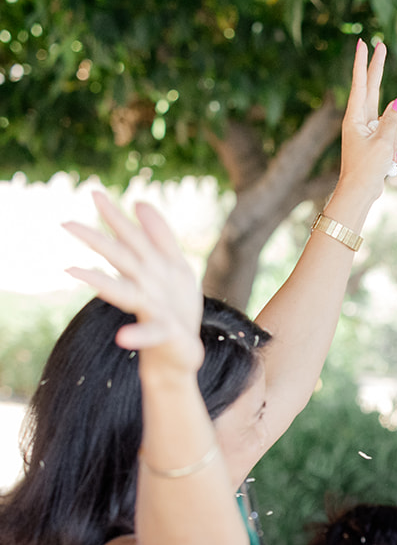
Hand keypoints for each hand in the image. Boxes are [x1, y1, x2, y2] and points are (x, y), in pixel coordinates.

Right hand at [63, 193, 201, 369]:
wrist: (181, 351)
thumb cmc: (174, 307)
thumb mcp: (174, 266)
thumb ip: (159, 236)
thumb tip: (138, 202)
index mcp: (149, 269)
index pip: (131, 239)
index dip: (115, 217)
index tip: (95, 193)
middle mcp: (144, 286)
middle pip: (120, 260)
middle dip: (96, 241)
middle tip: (66, 224)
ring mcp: (151, 309)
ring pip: (124, 293)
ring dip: (99, 283)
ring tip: (71, 271)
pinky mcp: (164, 333)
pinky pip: (150, 333)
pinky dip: (138, 334)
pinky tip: (122, 338)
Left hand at [337, 40, 396, 204]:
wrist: (359, 192)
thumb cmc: (367, 168)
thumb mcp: (383, 143)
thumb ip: (392, 120)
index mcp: (355, 117)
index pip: (361, 83)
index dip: (364, 63)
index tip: (364, 43)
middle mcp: (359, 119)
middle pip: (371, 88)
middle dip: (376, 69)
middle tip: (380, 45)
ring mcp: (366, 129)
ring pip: (388, 122)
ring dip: (393, 140)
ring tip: (384, 161)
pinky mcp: (373, 140)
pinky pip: (390, 136)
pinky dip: (393, 148)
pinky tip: (388, 165)